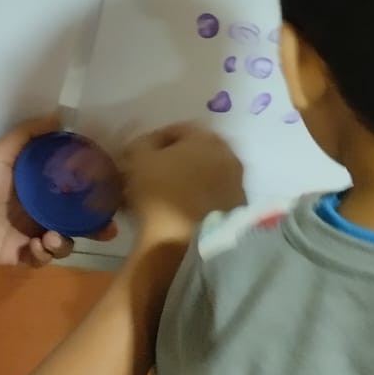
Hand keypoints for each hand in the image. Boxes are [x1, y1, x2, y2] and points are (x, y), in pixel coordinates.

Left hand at [0, 117, 118, 268]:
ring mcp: (29, 235)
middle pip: (75, 222)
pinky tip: (38, 246)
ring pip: (61, 243)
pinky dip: (44, 255)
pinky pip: (39, 260)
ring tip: (54, 237)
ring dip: (66, 242)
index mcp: (38, 189)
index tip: (112, 194)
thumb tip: (59, 116)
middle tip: (106, 228)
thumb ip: (28, 135)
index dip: (94, 196)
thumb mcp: (0, 152)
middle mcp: (38, 212)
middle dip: (93, 227)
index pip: (74, 193)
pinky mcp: (16, 255)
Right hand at [121, 124, 245, 243]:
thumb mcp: (139, 160)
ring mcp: (237, 185)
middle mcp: (228, 156)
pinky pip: (211, 198)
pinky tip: (178, 214)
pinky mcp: (237, 212)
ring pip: (204, 177)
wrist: (193, 244)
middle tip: (149, 178)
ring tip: (162, 199)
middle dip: (171, 163)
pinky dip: (195, 202)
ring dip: (184, 183)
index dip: (152, 143)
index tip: (136, 159)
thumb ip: (140, 144)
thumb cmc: (163, 194)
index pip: (176, 130)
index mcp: (206, 138)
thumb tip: (146, 145)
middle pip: (194, 153)